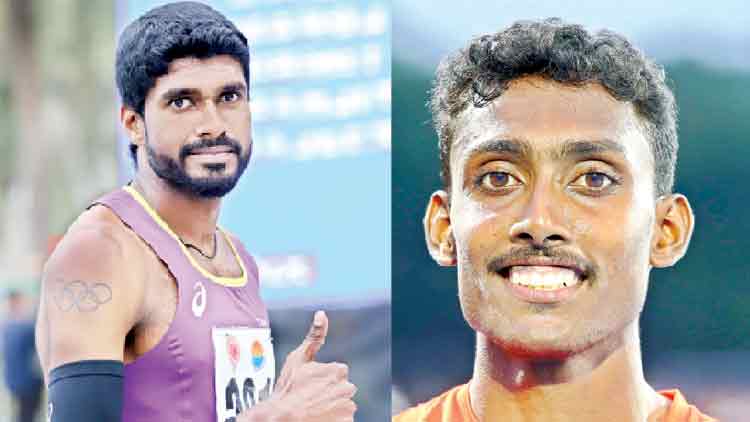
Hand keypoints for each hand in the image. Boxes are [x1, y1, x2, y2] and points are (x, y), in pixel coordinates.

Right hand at [239, 311, 356, 421]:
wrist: (282, 418)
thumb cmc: (288, 390)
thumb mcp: (298, 358)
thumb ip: (314, 336)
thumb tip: (321, 315)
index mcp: (339, 370)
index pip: (338, 373)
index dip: (323, 378)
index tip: (312, 384)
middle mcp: (347, 388)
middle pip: (343, 388)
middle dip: (331, 392)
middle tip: (312, 397)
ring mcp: (347, 407)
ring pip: (344, 404)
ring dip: (333, 406)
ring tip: (315, 408)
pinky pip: (344, 419)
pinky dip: (335, 419)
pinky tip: (321, 417)